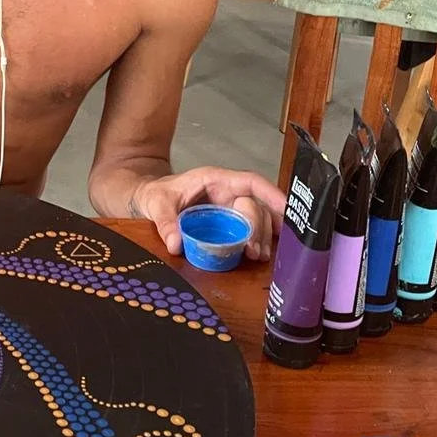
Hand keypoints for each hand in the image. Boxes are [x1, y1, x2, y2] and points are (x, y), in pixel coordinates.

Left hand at [132, 167, 285, 261]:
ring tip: (258, 255)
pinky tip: (260, 254)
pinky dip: (257, 240)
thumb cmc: (157, 194)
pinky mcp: (229, 222)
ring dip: (261, 237)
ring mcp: (230, 207)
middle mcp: (228, 192)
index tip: (286, 206)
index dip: (270, 192)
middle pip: (255, 206)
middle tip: (254, 249)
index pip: (250, 182)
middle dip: (260, 227)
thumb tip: (175, 244)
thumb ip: (165, 222)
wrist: (150, 199)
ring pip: (257, 219)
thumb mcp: (157, 204)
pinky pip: (250, 229)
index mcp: (215, 180)